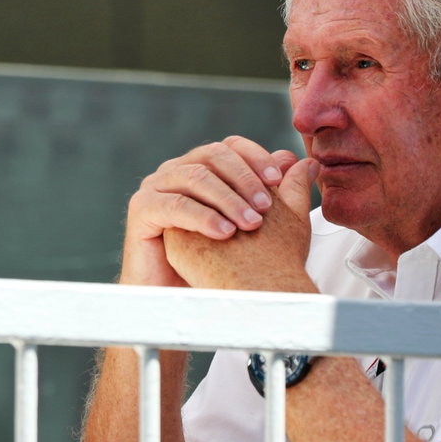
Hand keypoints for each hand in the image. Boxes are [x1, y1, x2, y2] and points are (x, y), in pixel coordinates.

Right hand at [121, 137, 297, 286]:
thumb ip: (275, 192)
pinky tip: (224, 233)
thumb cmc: (214, 261)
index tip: (279, 180)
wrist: (178, 295)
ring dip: (227, 198)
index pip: (231, 146)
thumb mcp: (252, 224)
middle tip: (266, 206)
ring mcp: (156, 186)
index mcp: (201, 167)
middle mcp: (176, 170)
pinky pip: (174, 205)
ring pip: (195, 177)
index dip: (256, 158)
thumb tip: (299, 161)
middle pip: (213, 154)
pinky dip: (202, 216)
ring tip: (250, 223)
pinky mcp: (141, 209)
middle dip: (244, 178)